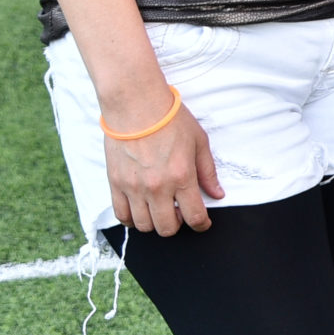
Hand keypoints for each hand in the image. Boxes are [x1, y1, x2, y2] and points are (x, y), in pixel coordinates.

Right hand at [104, 90, 222, 237]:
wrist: (137, 105)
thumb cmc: (170, 119)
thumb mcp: (199, 142)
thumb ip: (208, 172)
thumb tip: (217, 194)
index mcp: (182, 176)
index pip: (194, 216)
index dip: (202, 224)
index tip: (203, 223)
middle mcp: (157, 187)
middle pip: (167, 228)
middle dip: (178, 225)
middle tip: (180, 212)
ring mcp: (134, 188)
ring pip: (144, 226)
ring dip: (155, 223)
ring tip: (161, 209)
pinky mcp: (115, 184)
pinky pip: (121, 215)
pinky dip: (132, 219)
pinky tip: (141, 209)